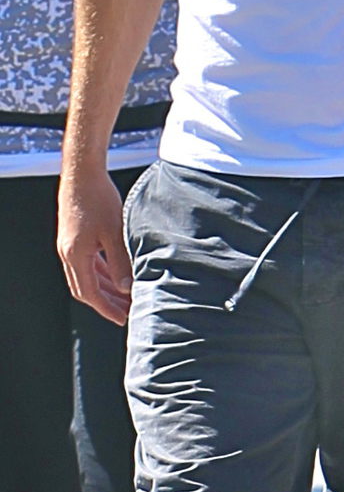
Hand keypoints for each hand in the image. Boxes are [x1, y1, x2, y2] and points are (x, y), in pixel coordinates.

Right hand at [58, 168, 131, 324]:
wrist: (82, 173)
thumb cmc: (98, 198)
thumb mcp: (114, 232)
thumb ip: (121, 261)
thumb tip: (127, 287)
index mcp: (75, 256)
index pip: (90, 293)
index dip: (107, 308)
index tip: (122, 319)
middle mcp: (68, 254)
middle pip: (86, 288)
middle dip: (107, 302)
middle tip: (126, 311)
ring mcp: (70, 245)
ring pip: (87, 275)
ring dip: (105, 286)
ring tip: (124, 295)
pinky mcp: (75, 236)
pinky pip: (87, 261)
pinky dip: (101, 271)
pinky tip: (115, 273)